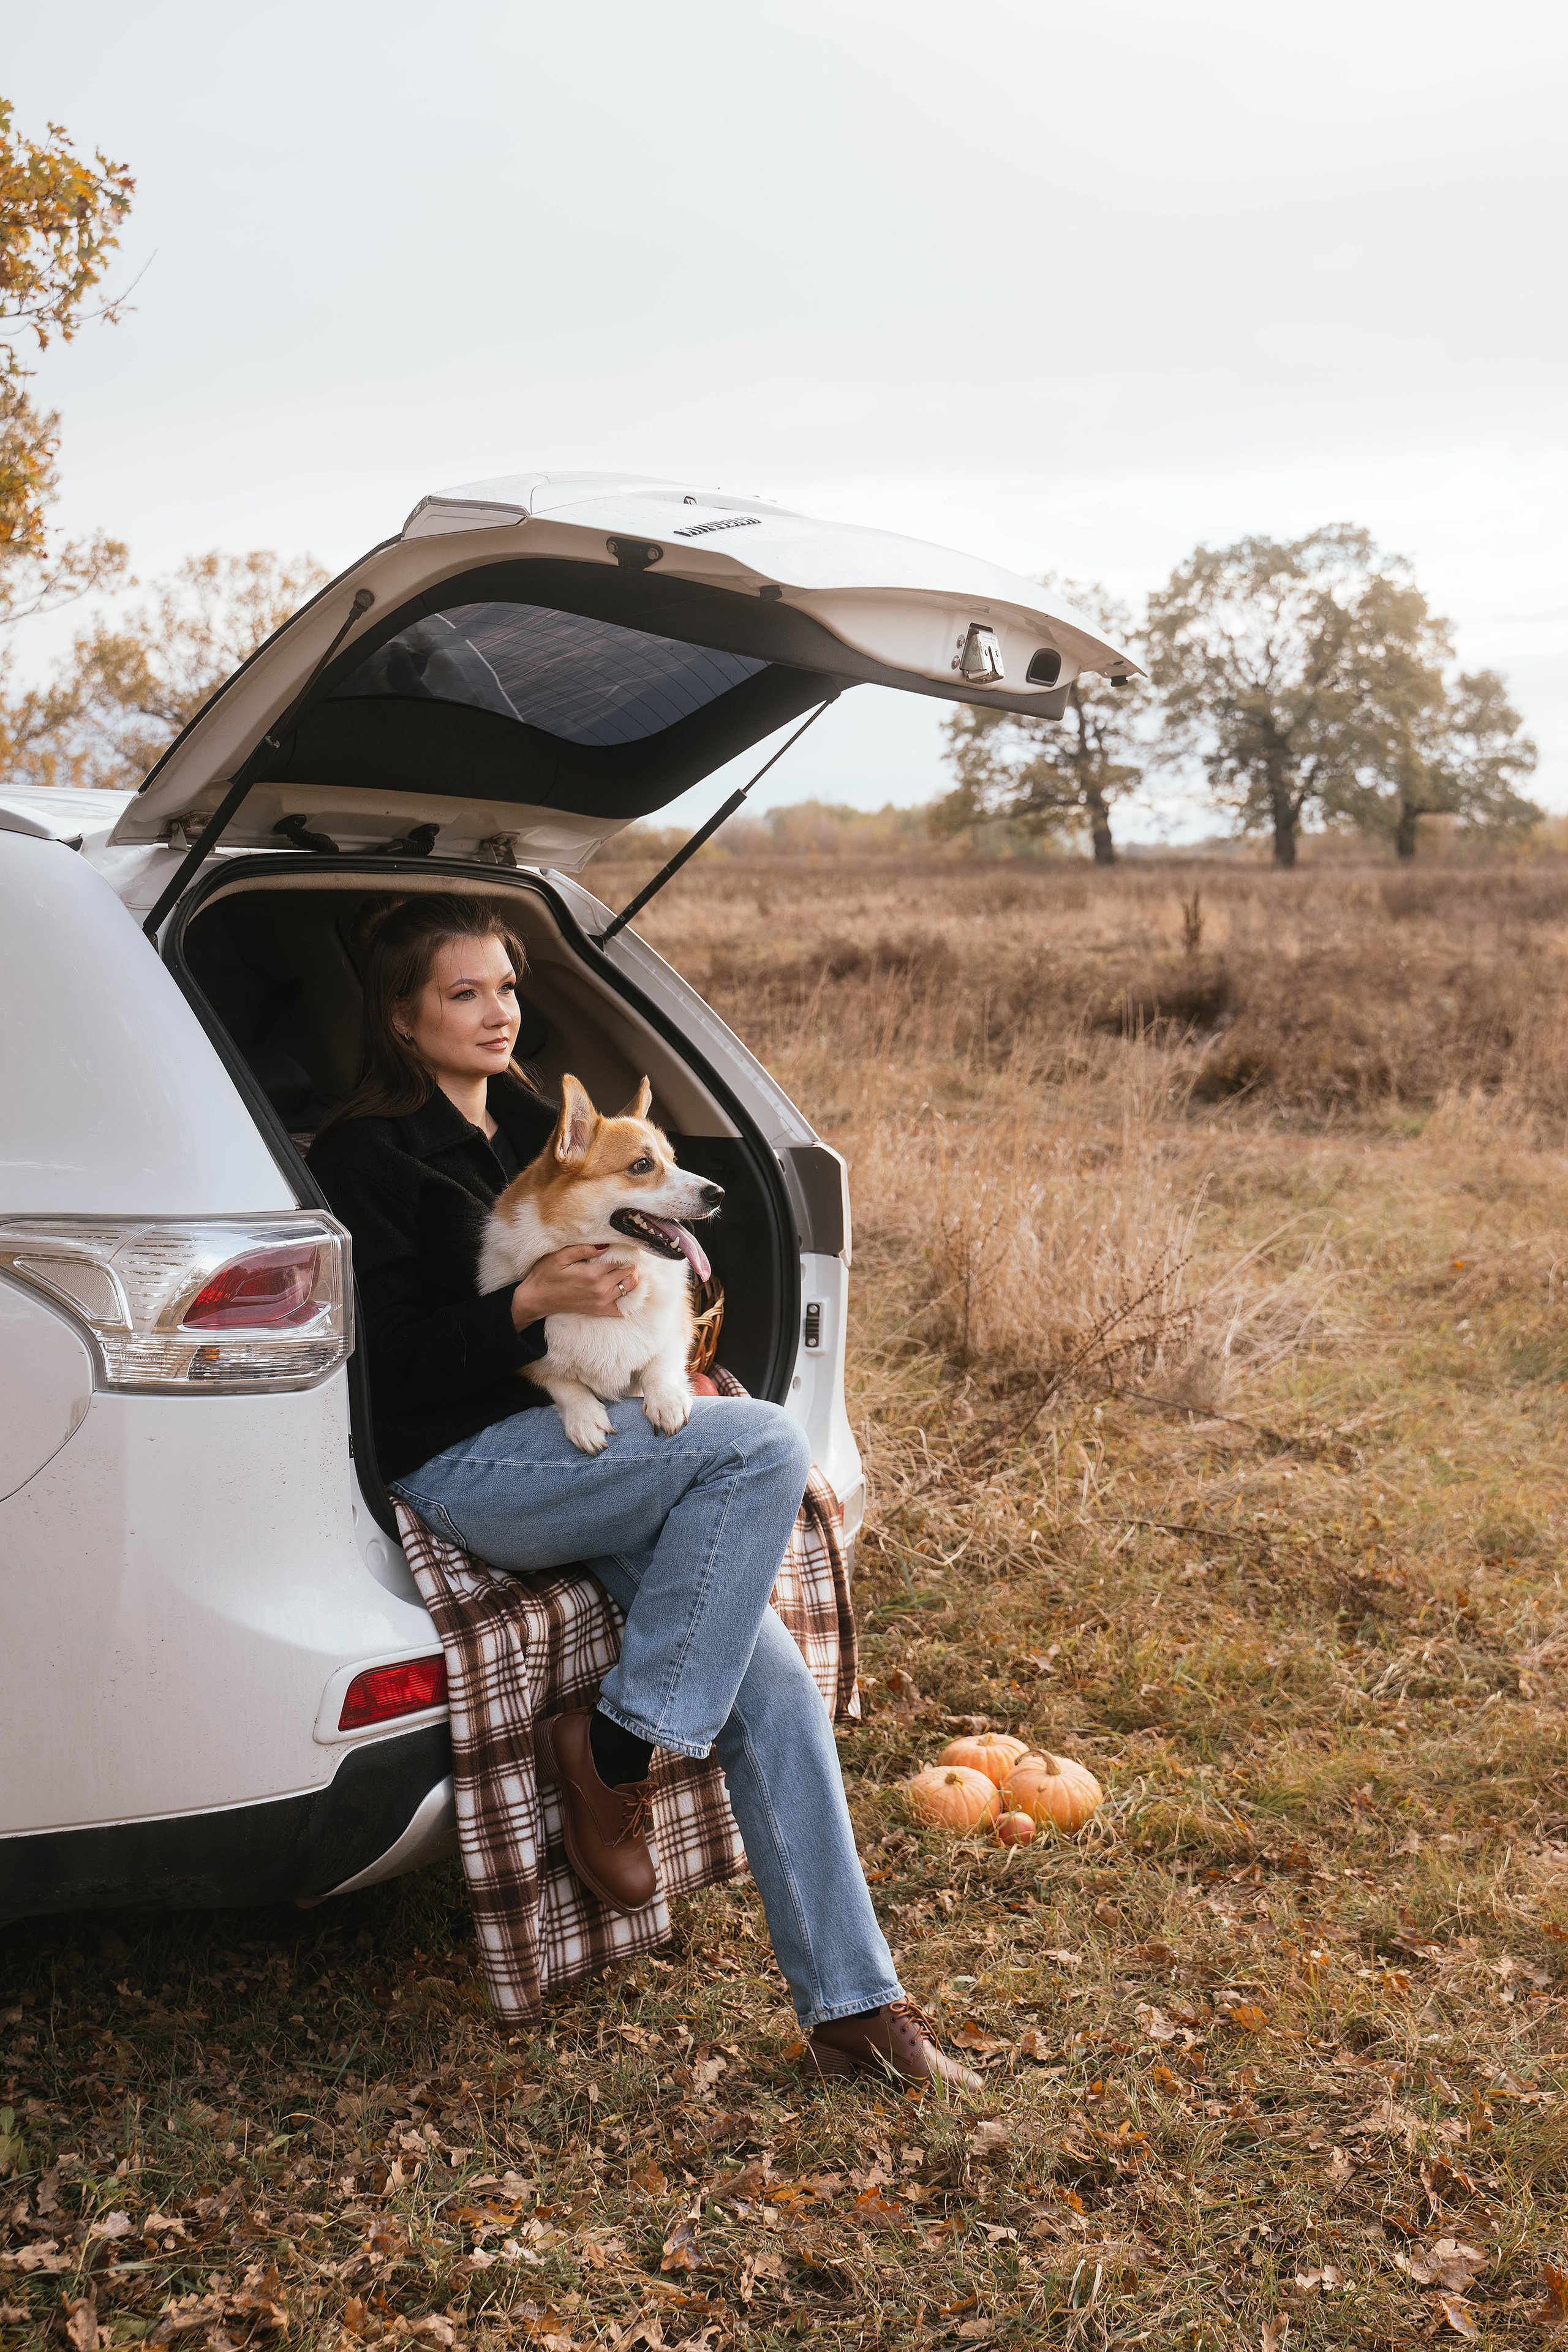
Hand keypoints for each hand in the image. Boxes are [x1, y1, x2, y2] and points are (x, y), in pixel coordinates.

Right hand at [510, 1244, 638, 1326]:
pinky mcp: (599, 1310)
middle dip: (629, 1261)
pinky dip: (626, 1298)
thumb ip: (584, 1249)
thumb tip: (606, 1244)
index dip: (624, 1250)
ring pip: (630, 1287)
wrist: (536, 1298)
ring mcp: (601, 1302)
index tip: (621, 1243)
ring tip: (623, 1267)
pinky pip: (622, 1308)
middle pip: (628, 1272)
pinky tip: (621, 1288)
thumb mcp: (560, 1256)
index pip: (621, 1259)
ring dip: (630, 1276)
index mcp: (593, 1273)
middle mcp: (601, 1289)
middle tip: (622, 1253)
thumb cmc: (546, 1274)